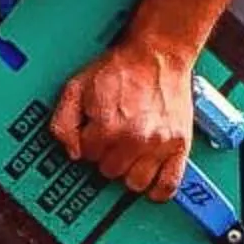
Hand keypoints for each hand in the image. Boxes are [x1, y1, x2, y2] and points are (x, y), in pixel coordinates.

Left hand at [49, 34, 196, 203]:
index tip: (93, 133)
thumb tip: (70, 150)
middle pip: (109, 171)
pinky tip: (149, 179)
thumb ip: (63, 121)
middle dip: (106, 157)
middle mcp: (134, 139)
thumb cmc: (121, 69)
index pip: (86, 156)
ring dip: (129, 172)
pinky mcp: (180, 146)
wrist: (158, 55)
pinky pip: (168, 185)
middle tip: (112, 139)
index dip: (86, 143)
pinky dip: (157, 189)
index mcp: (107, 126)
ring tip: (129, 155)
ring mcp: (159, 145)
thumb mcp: (76, 87)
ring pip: (135, 183)